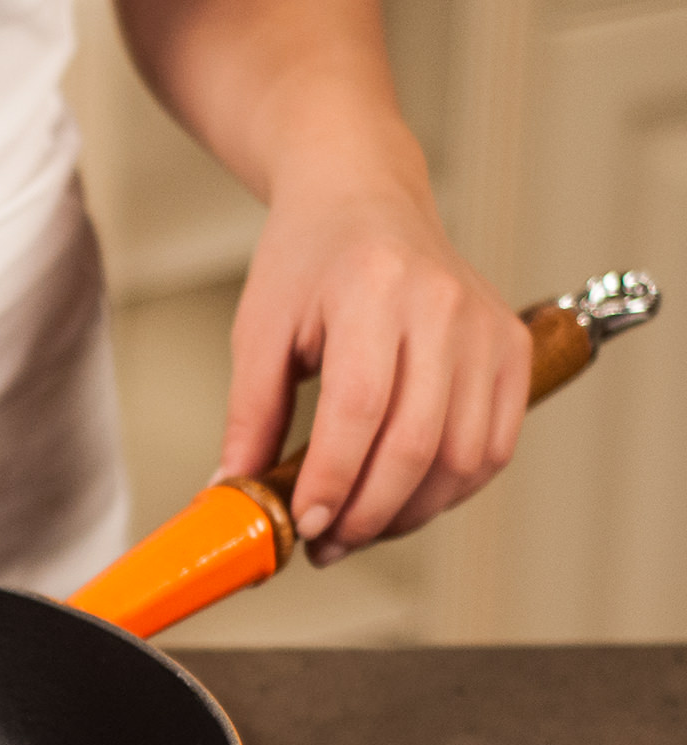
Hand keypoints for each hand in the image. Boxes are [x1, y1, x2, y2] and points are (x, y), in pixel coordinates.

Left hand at [218, 170, 531, 565]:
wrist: (363, 199)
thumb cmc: (308, 258)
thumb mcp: (259, 329)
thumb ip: (249, 414)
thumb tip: (234, 491)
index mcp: (374, 290)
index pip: (360, 409)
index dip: (332, 481)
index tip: (303, 525)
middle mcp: (443, 307)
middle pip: (418, 443)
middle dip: (368, 513)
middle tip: (325, 545)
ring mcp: (488, 329)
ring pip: (464, 457)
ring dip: (410, 513)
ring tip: (358, 530)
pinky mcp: (511, 350)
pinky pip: (494, 446)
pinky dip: (451, 490)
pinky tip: (403, 501)